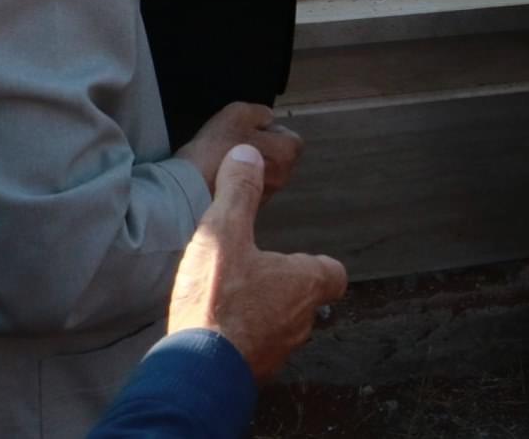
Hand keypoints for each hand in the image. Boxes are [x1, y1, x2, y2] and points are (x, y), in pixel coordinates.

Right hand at [166, 146, 348, 381]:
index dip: (317, 264)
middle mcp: (300, 321)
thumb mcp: (223, 233)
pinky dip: (243, 340)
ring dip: (263, 315)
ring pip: (282, 327)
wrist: (194, 372)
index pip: (333, 273)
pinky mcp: (253, 374)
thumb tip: (248, 154)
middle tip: (256, 274)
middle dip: (285, 287)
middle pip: (306, 300)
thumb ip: (238, 192)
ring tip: (233, 301)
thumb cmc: (217, 301)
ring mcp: (278, 351)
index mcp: (304, 284)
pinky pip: (256, 351)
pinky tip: (216, 330)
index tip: (296, 257)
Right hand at [175, 102, 302, 197]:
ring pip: (261, 174)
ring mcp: (264, 198)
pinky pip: (246, 192)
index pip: (289, 137)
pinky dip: (234, 185)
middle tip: (233, 144)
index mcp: (285, 155)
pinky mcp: (246, 212)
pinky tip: (215, 178)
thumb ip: (259, 112)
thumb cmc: (213, 152)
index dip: (269, 130)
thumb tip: (267, 118)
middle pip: (276, 157)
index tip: (249, 130)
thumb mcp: (237, 114)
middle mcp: (280, 179)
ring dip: (246, 168)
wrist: (186, 194)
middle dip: (259, 149)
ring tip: (221, 161)